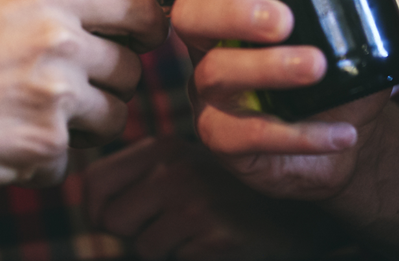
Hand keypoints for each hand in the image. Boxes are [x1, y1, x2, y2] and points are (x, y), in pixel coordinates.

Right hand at [0, 0, 166, 188]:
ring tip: (48, 116)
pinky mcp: (45, 146)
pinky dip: (47, 157)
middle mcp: (61, 43)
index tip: (140, 37)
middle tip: (79, 85)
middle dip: (111, 80)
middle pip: (132, 69)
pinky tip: (13, 142)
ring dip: (89, 121)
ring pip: (114, 116)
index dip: (149, 25)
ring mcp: (56, 97)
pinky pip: (72, 156)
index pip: (141, 8)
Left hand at [85, 135, 342, 259]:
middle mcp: (173, 170)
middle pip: (112, 220)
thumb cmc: (236, 194)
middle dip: (134, 235)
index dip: (97, 211)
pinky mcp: (215, 236)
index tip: (114, 222)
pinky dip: (193, 260)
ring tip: (200, 235)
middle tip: (168, 232)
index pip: (95, 182)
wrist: (303, 209)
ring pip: (143, 247)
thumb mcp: (189, 168)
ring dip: (166, 252)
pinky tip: (219, 246)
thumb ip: (145, 177)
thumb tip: (95, 208)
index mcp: (163, 149)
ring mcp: (194, 202)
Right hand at [169, 0, 391, 201]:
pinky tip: (342, 133)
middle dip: (231, 13)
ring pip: (215, 76)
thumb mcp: (347, 4)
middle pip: (188, 19)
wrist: (353, 133)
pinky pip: (244, 138)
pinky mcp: (225, 141)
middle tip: (283, 18)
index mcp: (224, 2)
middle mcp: (206, 44)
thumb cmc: (335, 58)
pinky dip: (297, 136)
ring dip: (268, 70)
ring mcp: (211, 94)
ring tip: (318, 68)